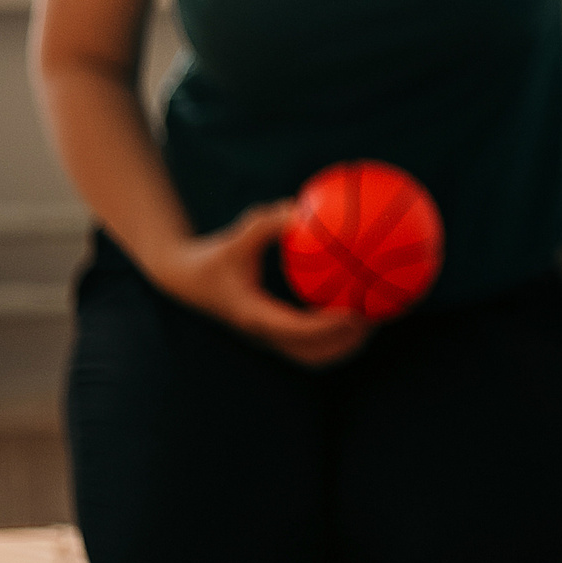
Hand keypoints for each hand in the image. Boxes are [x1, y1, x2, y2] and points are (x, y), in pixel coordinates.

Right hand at [145, 202, 371, 367]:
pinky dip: (332, 337)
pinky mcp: (271, 335)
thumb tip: (299, 207)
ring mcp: (268, 339)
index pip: (298, 330)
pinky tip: (352, 313)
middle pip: (313, 353)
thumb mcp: (237, 237)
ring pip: (312, 355)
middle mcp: (264, 334)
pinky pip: (307, 344)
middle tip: (375, 320)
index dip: (328, 327)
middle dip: (346, 342)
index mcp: (256, 316)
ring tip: (373, 324)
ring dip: (343, 346)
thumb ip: (266, 223)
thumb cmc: (214, 255)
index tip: (356, 315)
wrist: (186, 280)